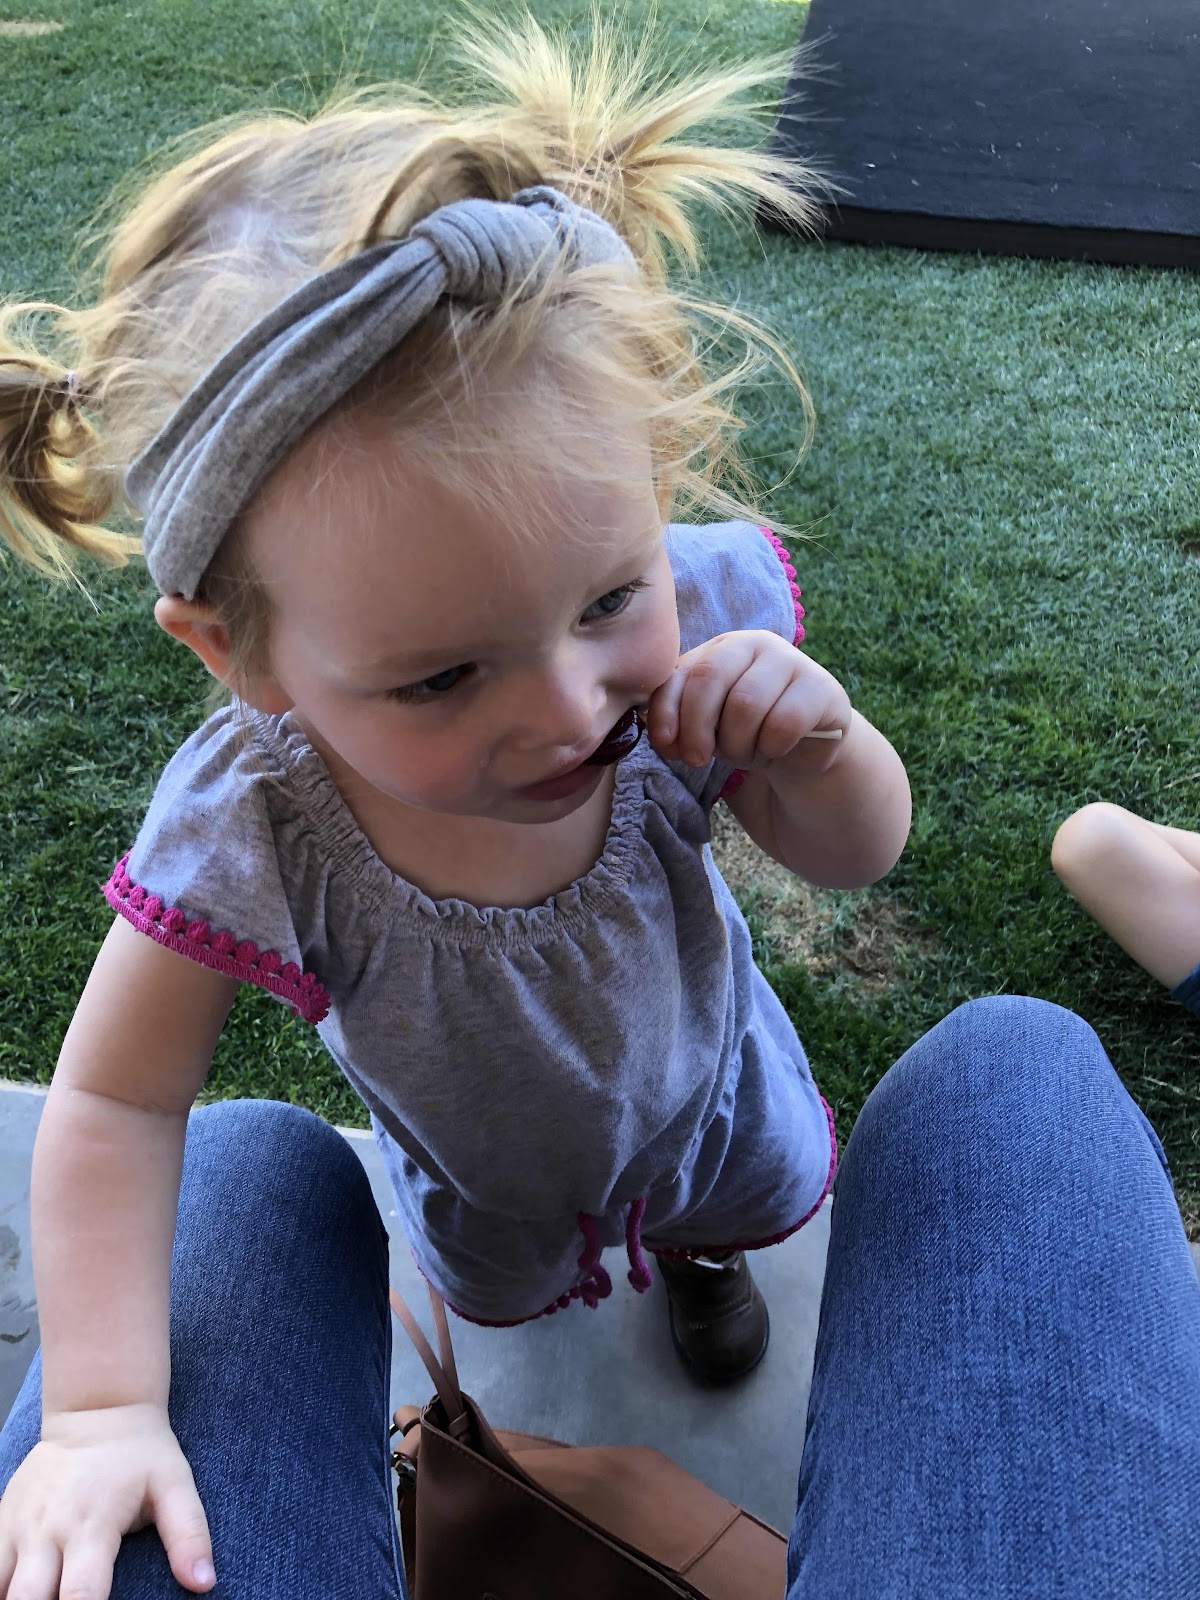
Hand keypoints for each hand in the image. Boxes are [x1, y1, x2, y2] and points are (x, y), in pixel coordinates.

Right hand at [0, 1404, 213, 1599]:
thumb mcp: (175, 1485)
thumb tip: (204, 1583)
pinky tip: (14, 1595)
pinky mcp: (1, 1521)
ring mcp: (18, 1526)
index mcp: (92, 1527)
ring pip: (0, 1590)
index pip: (81, 1598)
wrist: (97, 1410)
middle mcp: (47, 1530)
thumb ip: (189, 1534)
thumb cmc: (141, 1453)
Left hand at [647, 630, 851, 772]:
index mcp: (720, 648)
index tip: (665, 745)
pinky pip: (784, 722)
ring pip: (746, 704)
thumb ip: (680, 728)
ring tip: (745, 753)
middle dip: (697, 728)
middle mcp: (755, 643)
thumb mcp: (707, 729)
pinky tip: (775, 750)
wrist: (804, 749)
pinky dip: (771, 747)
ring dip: (737, 743)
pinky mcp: (821, 687)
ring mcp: (791, 660)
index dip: (667, 710)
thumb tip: (663, 739)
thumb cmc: (747, 733)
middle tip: (699, 760)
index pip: (681, 671)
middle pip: (710, 678)